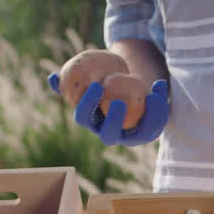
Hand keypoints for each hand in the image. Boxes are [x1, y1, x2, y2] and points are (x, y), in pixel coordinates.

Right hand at [48, 74, 168, 145]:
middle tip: (119, 103)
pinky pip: (156, 124)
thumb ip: (71, 79)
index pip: (83, 118)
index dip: (88, 105)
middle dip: (114, 120)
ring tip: (151, 95)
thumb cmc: (105, 81)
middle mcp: (109, 132)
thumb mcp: (89, 77)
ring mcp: (130, 135)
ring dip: (146, 116)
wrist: (129, 87)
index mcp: (91, 120)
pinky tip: (159, 85)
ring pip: (139, 135)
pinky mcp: (148, 132)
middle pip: (108, 135)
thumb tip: (52, 78)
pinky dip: (160, 107)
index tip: (97, 86)